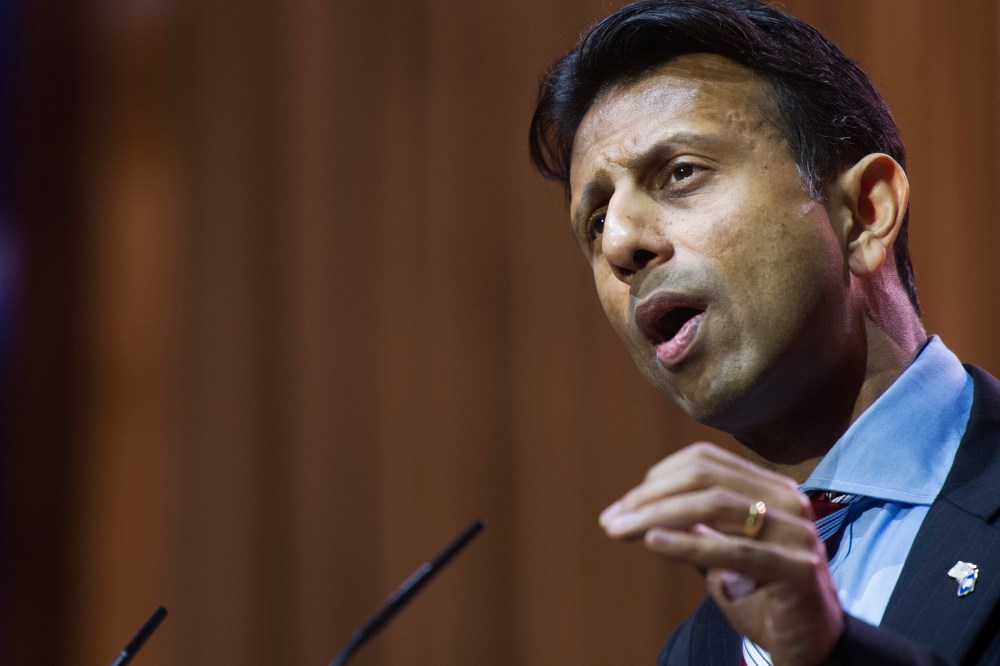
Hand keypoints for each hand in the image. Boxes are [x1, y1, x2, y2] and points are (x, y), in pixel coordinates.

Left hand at [599, 442, 842, 665]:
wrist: (811, 645)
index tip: (624, 504)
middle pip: (705, 479)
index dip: (658, 477)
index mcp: (770, 487)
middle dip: (650, 496)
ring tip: (622, 530)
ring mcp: (797, 533)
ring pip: (715, 506)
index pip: (705, 461)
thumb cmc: (762, 595)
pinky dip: (689, 543)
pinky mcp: (799, 569)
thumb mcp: (721, 552)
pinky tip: (653, 541)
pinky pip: (734, 550)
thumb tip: (637, 506)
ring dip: (658, 515)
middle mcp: (787, 501)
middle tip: (612, 519)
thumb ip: (692, 525)